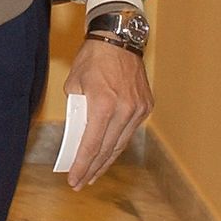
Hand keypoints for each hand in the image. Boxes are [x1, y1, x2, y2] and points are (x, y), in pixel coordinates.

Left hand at [63, 38, 151, 189]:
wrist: (119, 38)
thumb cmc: (92, 58)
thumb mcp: (75, 83)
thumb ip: (76, 109)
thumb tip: (78, 132)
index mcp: (104, 104)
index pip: (91, 144)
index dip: (82, 165)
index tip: (74, 179)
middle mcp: (124, 109)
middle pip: (107, 149)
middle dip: (93, 168)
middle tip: (81, 182)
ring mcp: (138, 108)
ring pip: (121, 143)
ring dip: (106, 159)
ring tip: (94, 173)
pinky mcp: (146, 105)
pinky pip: (129, 130)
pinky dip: (118, 142)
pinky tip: (108, 151)